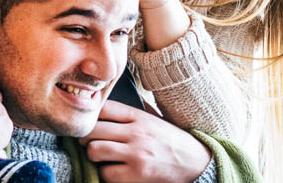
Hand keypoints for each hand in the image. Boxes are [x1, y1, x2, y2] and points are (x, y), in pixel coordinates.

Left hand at [82, 101, 210, 182]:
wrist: (196, 162)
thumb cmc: (173, 141)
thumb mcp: (155, 119)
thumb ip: (133, 114)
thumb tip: (106, 108)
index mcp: (139, 117)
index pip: (103, 108)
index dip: (91, 116)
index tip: (91, 124)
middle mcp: (136, 133)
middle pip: (92, 130)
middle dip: (86, 139)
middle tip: (90, 144)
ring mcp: (136, 154)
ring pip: (95, 151)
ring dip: (94, 157)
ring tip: (102, 159)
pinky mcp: (137, 174)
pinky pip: (106, 173)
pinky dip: (106, 174)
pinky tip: (114, 171)